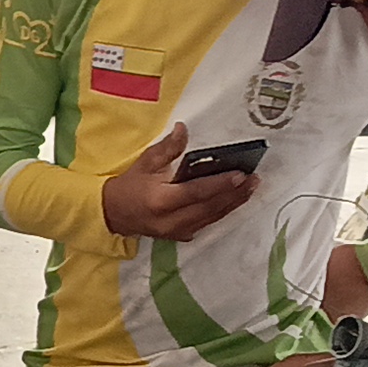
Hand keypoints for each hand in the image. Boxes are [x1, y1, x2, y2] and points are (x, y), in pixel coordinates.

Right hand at [103, 124, 259, 241]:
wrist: (113, 214)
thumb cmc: (130, 186)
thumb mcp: (145, 163)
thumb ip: (168, 148)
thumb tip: (184, 130)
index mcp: (161, 200)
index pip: (197, 192)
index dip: (219, 184)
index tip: (239, 174)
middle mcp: (172, 220)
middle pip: (210, 207)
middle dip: (234, 194)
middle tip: (254, 179)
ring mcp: (178, 231)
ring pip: (212, 217)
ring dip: (233, 203)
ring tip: (251, 188)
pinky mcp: (181, 236)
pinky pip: (207, 223)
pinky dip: (223, 211)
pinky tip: (235, 200)